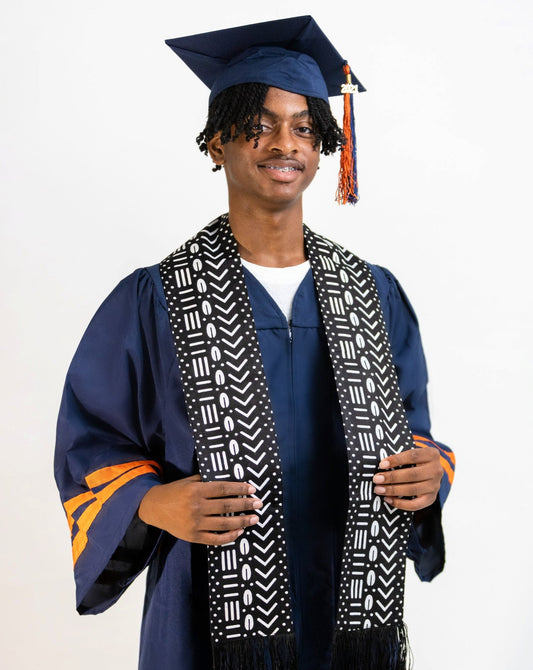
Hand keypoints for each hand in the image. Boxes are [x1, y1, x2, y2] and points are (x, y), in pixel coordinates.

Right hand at [138, 474, 262, 544]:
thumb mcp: (189, 481)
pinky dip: (229, 537)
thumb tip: (230, 480)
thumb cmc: (175, 491)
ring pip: (224, 523)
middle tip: (259, 503)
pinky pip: (215, 539)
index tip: (252, 489)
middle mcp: (196, 507)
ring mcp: (195, 523)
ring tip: (254, 518)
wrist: (154, 508)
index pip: (223, 489)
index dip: (239, 489)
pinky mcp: (193, 537)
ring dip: (242, 521)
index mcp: (196, 490)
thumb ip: (207, 480)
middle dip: (245, 504)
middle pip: (227, 505)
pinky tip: (239, 532)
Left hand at [372, 447, 442, 510]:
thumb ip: (401, 456)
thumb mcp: (413, 454)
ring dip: (393, 490)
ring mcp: (435, 486)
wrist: (431, 472)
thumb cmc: (416, 461)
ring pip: (412, 489)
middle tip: (377, 479)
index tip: (381, 465)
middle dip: (392, 477)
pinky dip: (400, 503)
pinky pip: (415, 505)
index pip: (413, 456)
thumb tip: (382, 465)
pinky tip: (388, 499)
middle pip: (412, 474)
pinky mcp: (431, 499)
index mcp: (432, 454)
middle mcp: (436, 470)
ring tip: (379, 489)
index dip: (396, 460)